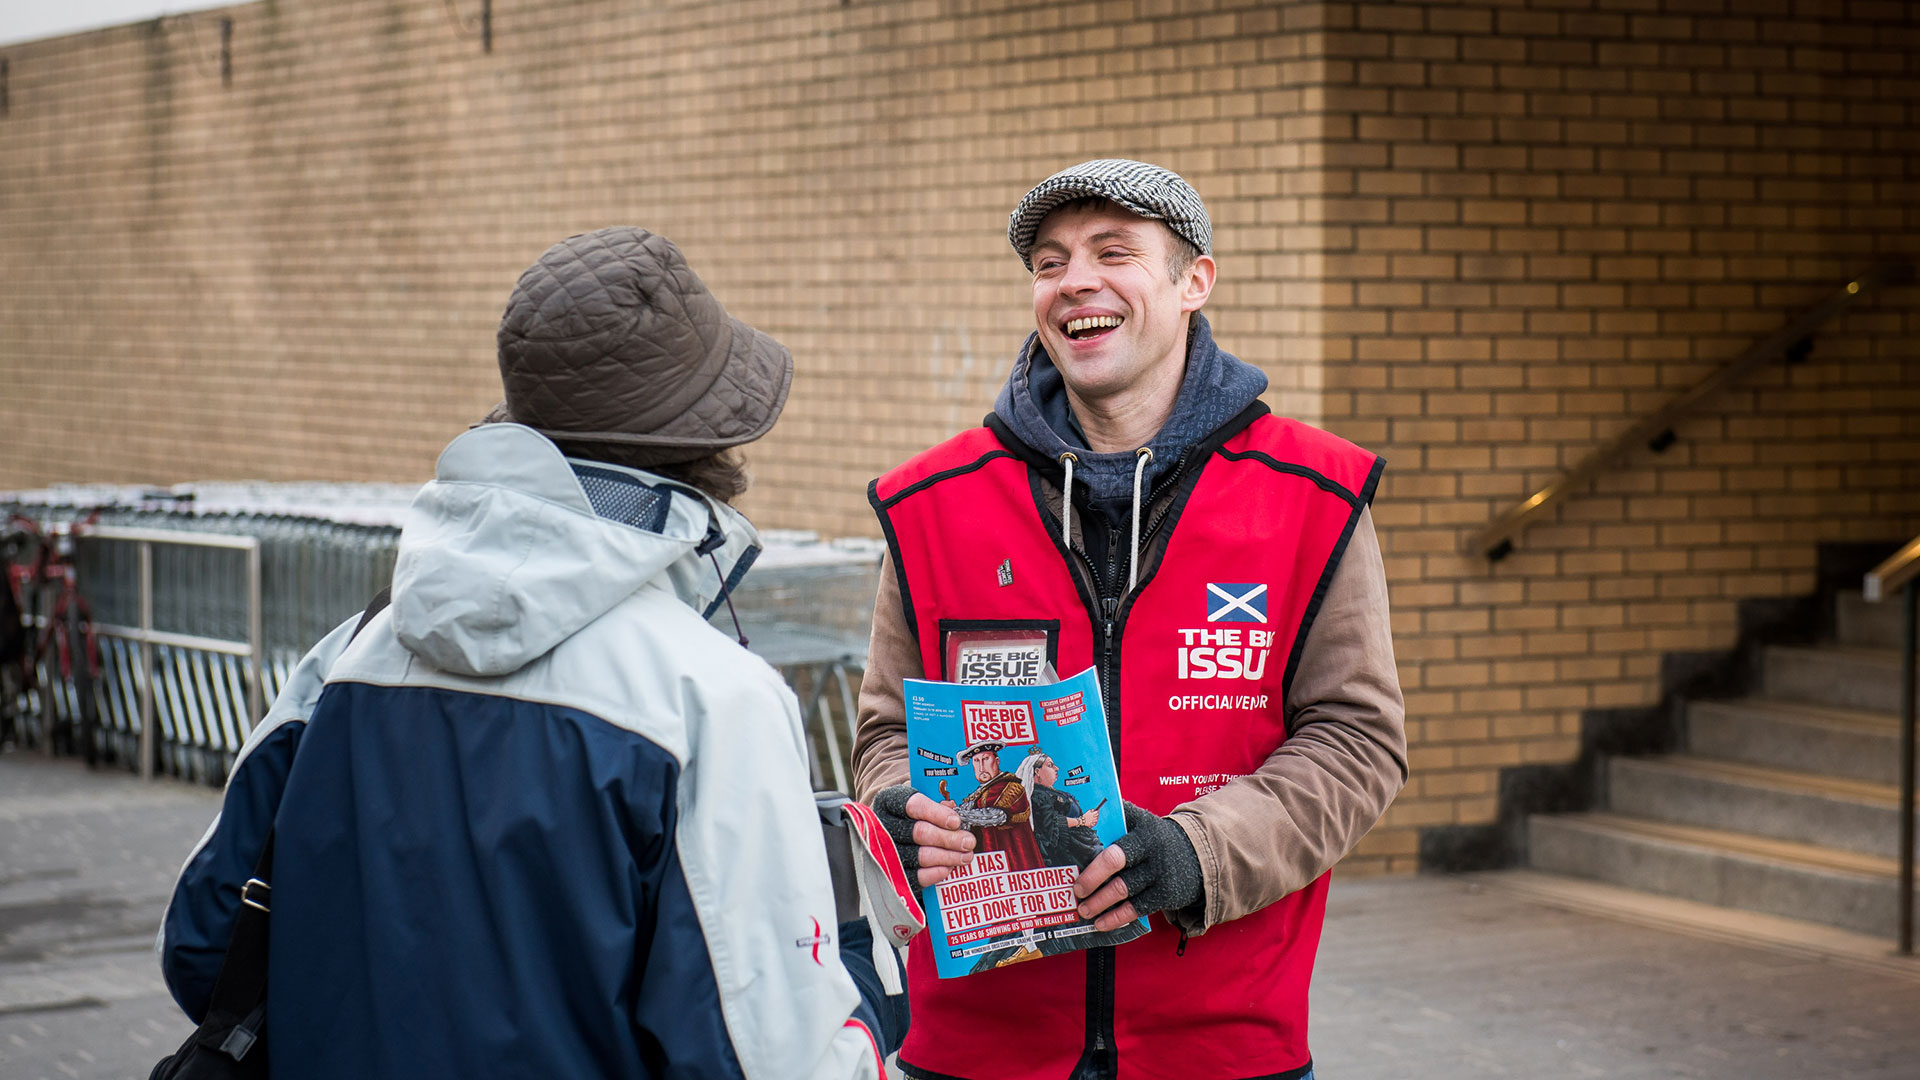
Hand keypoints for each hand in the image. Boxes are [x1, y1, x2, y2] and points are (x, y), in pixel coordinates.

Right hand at [871, 784, 976, 887]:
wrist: (893, 839)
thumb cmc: (911, 818)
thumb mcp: (921, 804)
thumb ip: (936, 804)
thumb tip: (953, 809)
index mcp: (890, 802)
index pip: (913, 806)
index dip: (937, 814)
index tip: (956, 822)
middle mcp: (884, 826)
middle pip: (920, 833)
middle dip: (948, 838)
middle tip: (968, 841)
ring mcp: (886, 852)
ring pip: (921, 856)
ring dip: (948, 857)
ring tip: (965, 856)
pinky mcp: (892, 875)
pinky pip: (917, 877)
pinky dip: (935, 872)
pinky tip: (948, 868)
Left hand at [1072, 802, 1201, 931]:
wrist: (1198, 854)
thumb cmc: (1156, 839)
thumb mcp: (1142, 823)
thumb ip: (1117, 820)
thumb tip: (1082, 817)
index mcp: (1142, 829)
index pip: (1115, 839)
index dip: (1094, 854)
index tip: (1074, 863)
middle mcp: (1152, 849)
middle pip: (1116, 863)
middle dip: (1093, 878)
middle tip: (1077, 891)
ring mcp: (1160, 873)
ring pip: (1123, 890)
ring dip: (1100, 902)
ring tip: (1084, 910)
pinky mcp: (1166, 894)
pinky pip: (1137, 909)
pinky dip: (1116, 918)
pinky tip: (1101, 923)